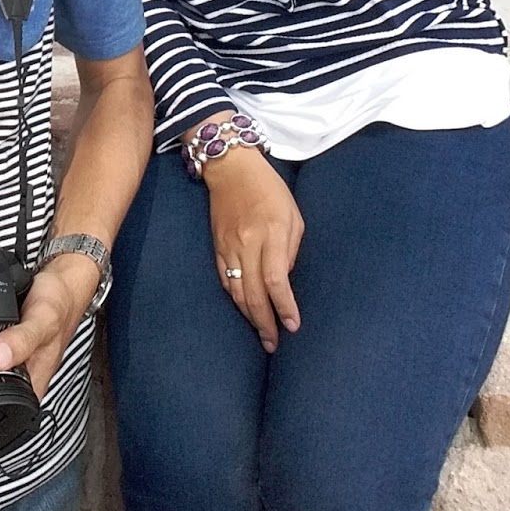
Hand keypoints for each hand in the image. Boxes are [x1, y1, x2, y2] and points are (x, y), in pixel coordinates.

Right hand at [203, 148, 303, 351]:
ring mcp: (228, 246)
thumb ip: (292, 250)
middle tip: (274, 343)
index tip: (292, 325)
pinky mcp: (216, 246)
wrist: (231, 168)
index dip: (284, 307)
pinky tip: (244, 310)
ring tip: (261, 334)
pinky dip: (234, 299)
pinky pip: (224, 280)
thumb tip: (284, 281)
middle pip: (253, 293)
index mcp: (271, 233)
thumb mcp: (293, 215)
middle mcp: (247, 243)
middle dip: (265, 323)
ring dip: (249, 316)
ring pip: (236, 291)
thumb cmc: (269, 189)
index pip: (276, 280)